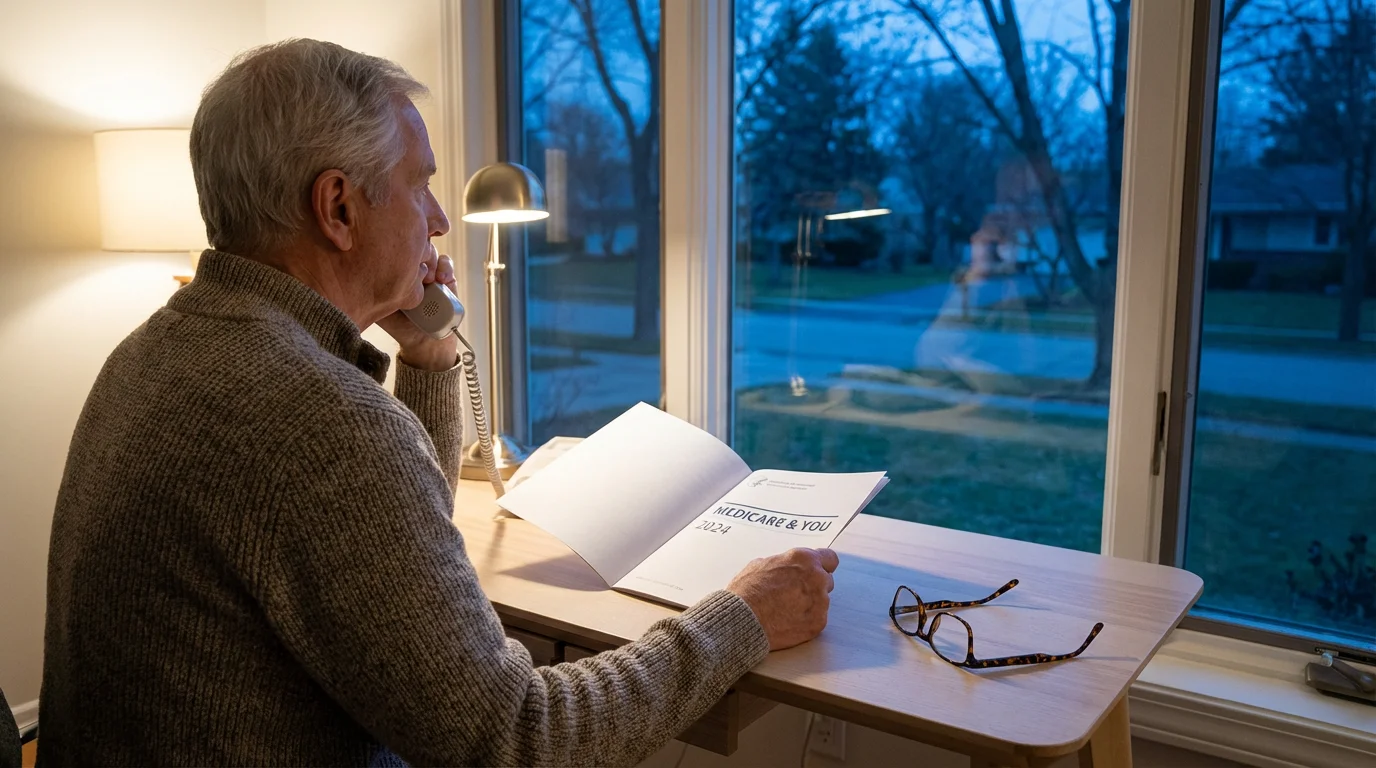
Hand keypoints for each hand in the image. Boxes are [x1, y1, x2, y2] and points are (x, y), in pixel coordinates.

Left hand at [379, 247, 458, 370]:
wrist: (424, 341)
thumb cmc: (398, 325)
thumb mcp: (378, 307)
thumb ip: (368, 291)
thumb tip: (354, 275)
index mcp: (390, 267)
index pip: (390, 245)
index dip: (393, 247)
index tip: (393, 262)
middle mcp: (409, 265)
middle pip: (411, 241)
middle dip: (414, 251)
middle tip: (413, 270)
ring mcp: (427, 268)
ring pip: (429, 248)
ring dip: (429, 259)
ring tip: (427, 279)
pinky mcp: (445, 276)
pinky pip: (446, 261)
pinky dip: (444, 267)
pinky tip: (441, 280)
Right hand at [726, 547, 838, 650]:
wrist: (743, 619)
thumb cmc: (748, 591)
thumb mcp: (761, 564)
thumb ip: (783, 564)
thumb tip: (787, 568)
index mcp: (804, 559)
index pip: (829, 558)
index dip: (822, 566)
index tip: (817, 572)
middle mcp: (817, 578)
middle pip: (826, 581)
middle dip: (814, 586)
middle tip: (795, 594)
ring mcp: (820, 602)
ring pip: (822, 601)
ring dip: (810, 604)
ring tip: (787, 610)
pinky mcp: (818, 622)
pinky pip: (818, 619)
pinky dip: (806, 620)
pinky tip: (789, 621)